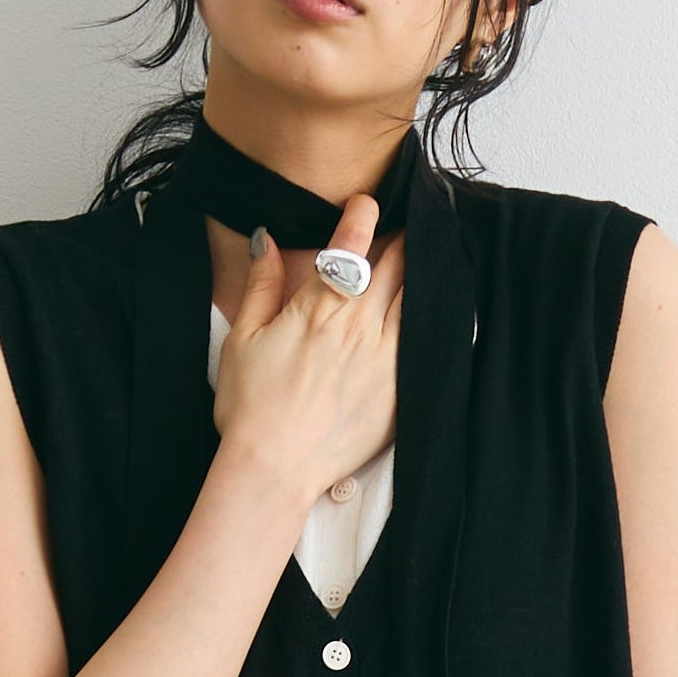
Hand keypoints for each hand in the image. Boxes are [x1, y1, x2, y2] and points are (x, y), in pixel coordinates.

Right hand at [211, 191, 405, 510]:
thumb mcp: (243, 339)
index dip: (364, 212)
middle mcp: (360, 325)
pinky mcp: (400, 391)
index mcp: (321, 305)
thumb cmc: (251, 410)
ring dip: (421, 275)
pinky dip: (432, 320)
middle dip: (401, 240)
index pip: (355, 239)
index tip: (366, 205)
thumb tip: (269, 241)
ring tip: (421, 264)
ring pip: (419, 297)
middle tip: (402, 231)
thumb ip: (262, 285)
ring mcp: (386, 359)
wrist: (274, 471)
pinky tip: (434, 311)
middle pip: (398, 262)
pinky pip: (428, 342)